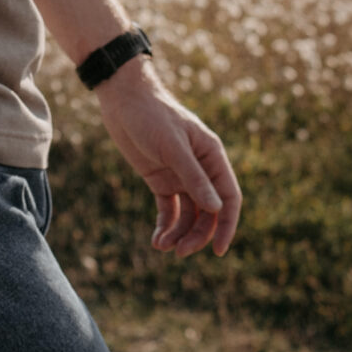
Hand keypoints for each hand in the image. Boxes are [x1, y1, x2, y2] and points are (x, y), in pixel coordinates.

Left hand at [97, 62, 242, 258]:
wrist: (123, 99)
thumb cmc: (152, 115)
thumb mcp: (173, 147)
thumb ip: (194, 177)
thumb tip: (216, 209)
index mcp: (212, 157)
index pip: (228, 198)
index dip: (226, 225)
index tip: (218, 250)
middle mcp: (200, 169)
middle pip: (208, 212)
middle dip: (198, 235)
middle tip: (180, 252)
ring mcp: (180, 176)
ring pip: (189, 215)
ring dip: (180, 233)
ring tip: (163, 247)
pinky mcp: (161, 180)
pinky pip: (169, 210)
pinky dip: (166, 226)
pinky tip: (157, 240)